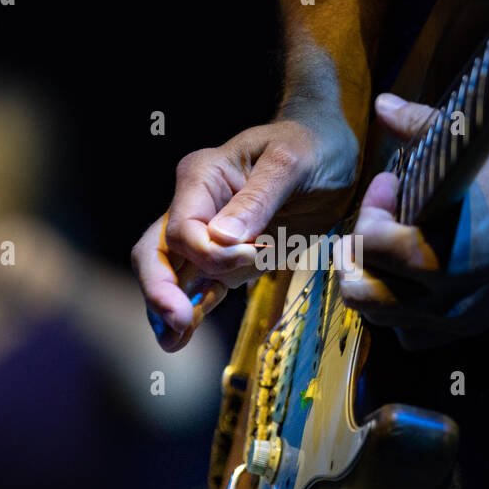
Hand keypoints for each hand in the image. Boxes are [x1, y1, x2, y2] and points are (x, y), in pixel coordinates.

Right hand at [132, 108, 360, 350]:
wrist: (330, 149)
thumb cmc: (311, 145)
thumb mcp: (291, 162)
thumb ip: (257, 198)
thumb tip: (222, 238)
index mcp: (201, 177)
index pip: (183, 229)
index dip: (211, 255)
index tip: (254, 255)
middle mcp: (195, 205)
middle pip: (157, 253)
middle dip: (161, 290)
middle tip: (177, 322)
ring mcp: (208, 233)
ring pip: (173, 276)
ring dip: (170, 310)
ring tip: (173, 342)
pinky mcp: (229, 255)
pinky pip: (202, 285)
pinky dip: (193, 310)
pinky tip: (182, 337)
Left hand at [340, 94, 488, 347]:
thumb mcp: (473, 147)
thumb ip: (419, 125)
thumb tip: (382, 103)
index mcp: (433, 253)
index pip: (364, 242)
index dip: (369, 206)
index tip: (393, 184)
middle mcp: (440, 295)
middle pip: (359, 290)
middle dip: (357, 254)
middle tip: (375, 225)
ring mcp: (454, 316)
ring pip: (380, 316)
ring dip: (376, 282)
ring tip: (393, 249)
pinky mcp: (470, 325)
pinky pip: (411, 335)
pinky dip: (401, 312)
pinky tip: (413, 282)